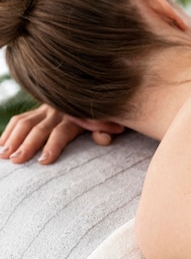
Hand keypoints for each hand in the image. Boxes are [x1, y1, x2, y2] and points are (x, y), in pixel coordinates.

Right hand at [0, 104, 123, 163]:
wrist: (99, 97)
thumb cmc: (107, 118)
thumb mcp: (112, 124)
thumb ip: (106, 132)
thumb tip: (102, 138)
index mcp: (77, 117)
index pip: (62, 132)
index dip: (52, 147)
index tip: (43, 162)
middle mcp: (59, 111)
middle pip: (39, 129)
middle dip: (27, 145)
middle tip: (16, 160)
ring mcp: (47, 109)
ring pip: (25, 122)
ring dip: (12, 138)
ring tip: (4, 155)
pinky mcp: (39, 110)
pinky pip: (20, 119)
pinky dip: (9, 131)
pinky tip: (1, 145)